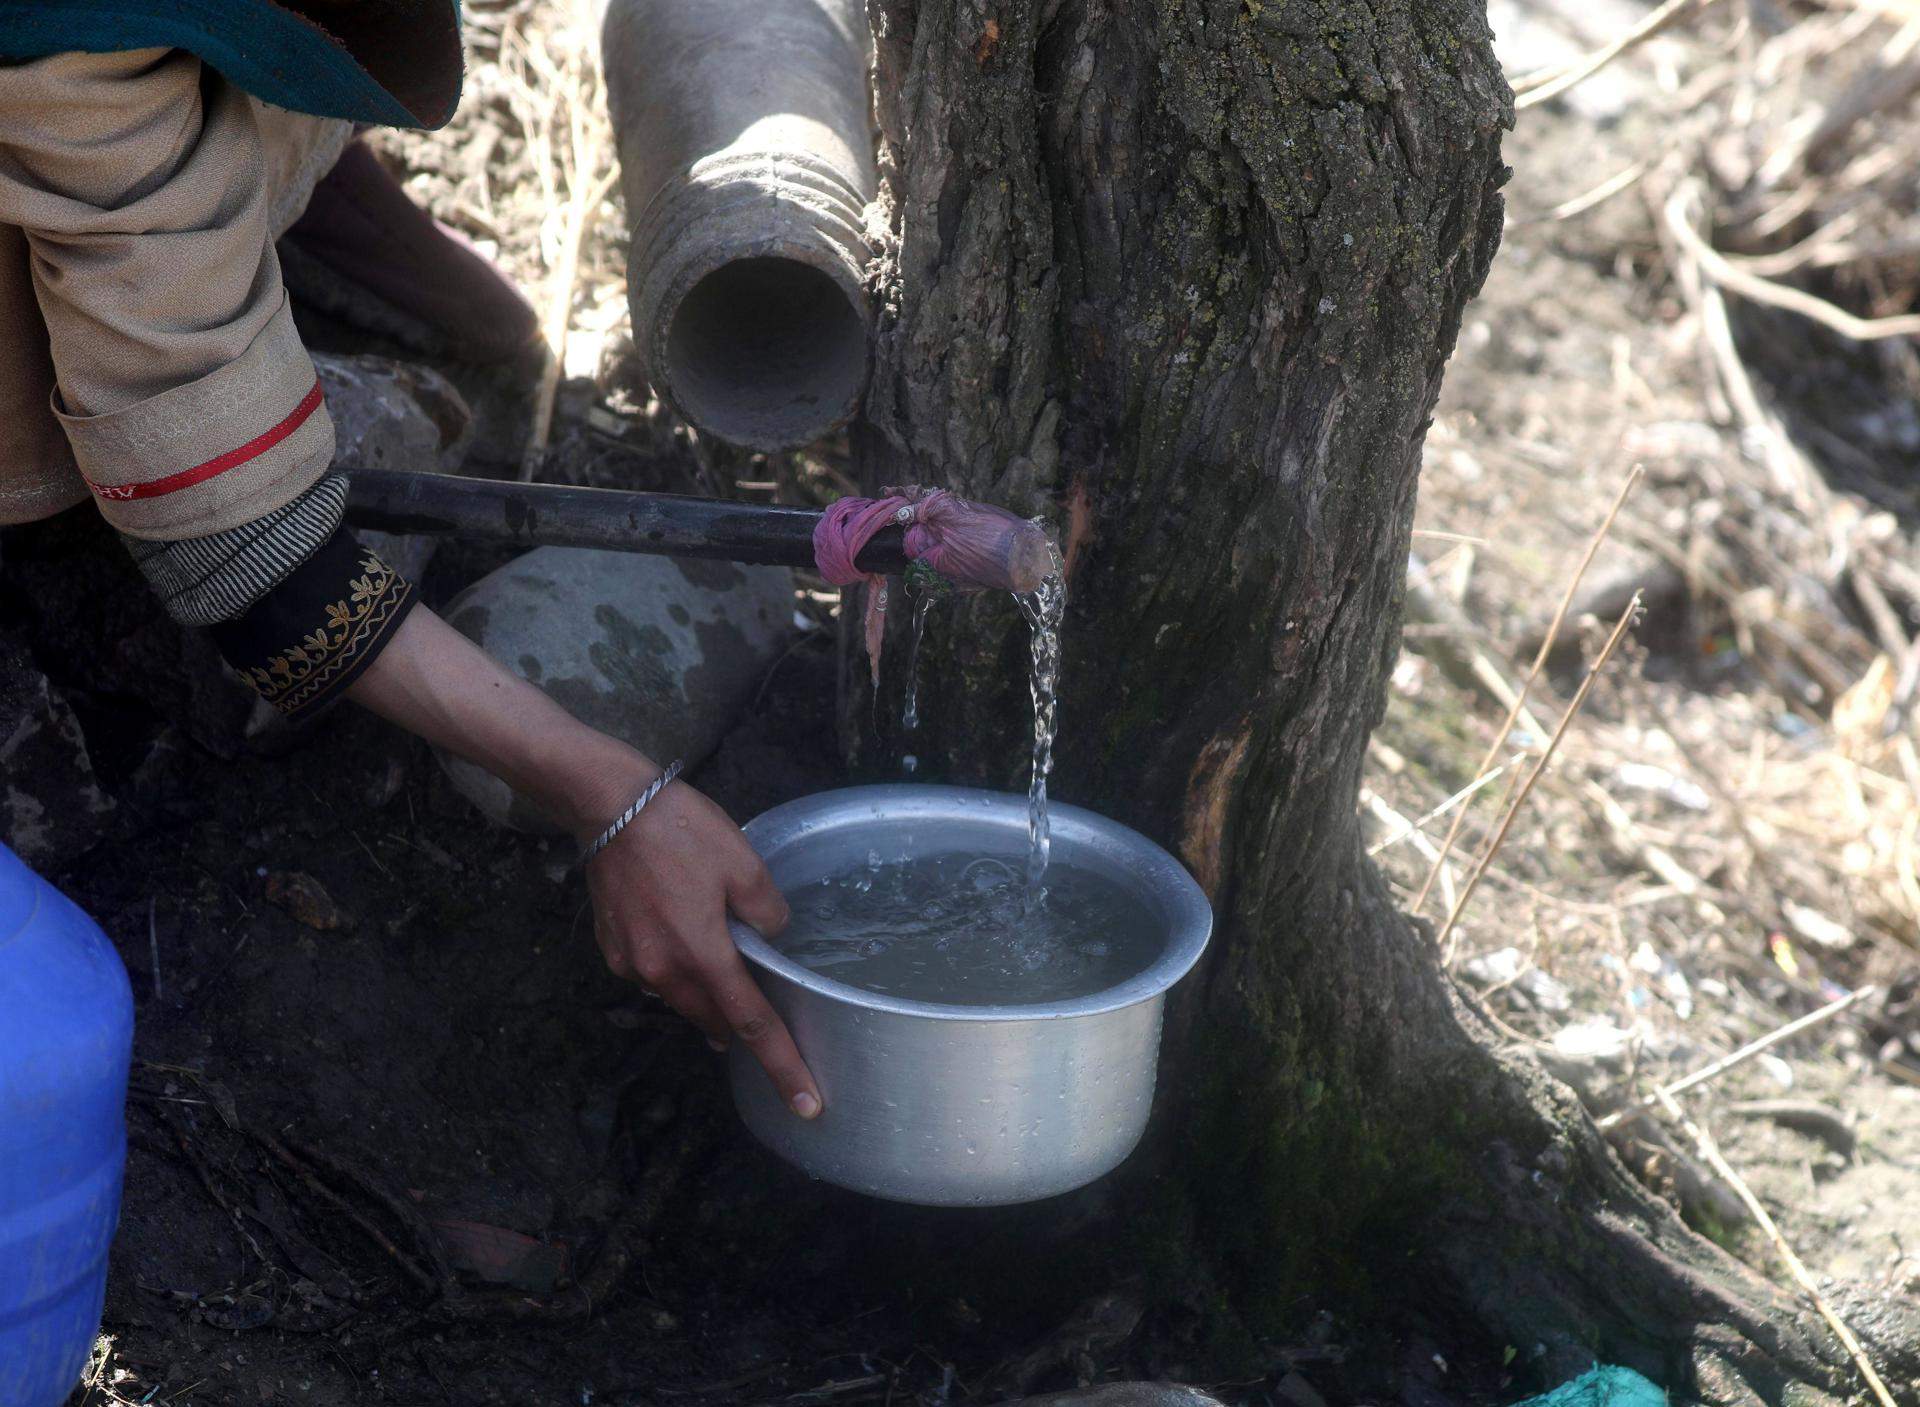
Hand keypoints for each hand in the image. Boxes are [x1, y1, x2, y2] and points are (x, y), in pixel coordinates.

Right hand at [580, 761, 821, 1118]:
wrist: (609, 806)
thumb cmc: (681, 830)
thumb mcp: (744, 864)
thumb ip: (766, 911)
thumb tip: (771, 937)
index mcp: (703, 955)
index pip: (753, 1025)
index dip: (784, 1067)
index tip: (808, 1106)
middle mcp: (664, 971)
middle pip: (715, 1020)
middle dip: (743, 1034)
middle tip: (772, 1038)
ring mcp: (632, 963)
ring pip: (683, 1000)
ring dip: (709, 1001)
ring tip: (731, 991)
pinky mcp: (613, 949)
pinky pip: (655, 978)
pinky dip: (678, 975)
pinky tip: (687, 952)